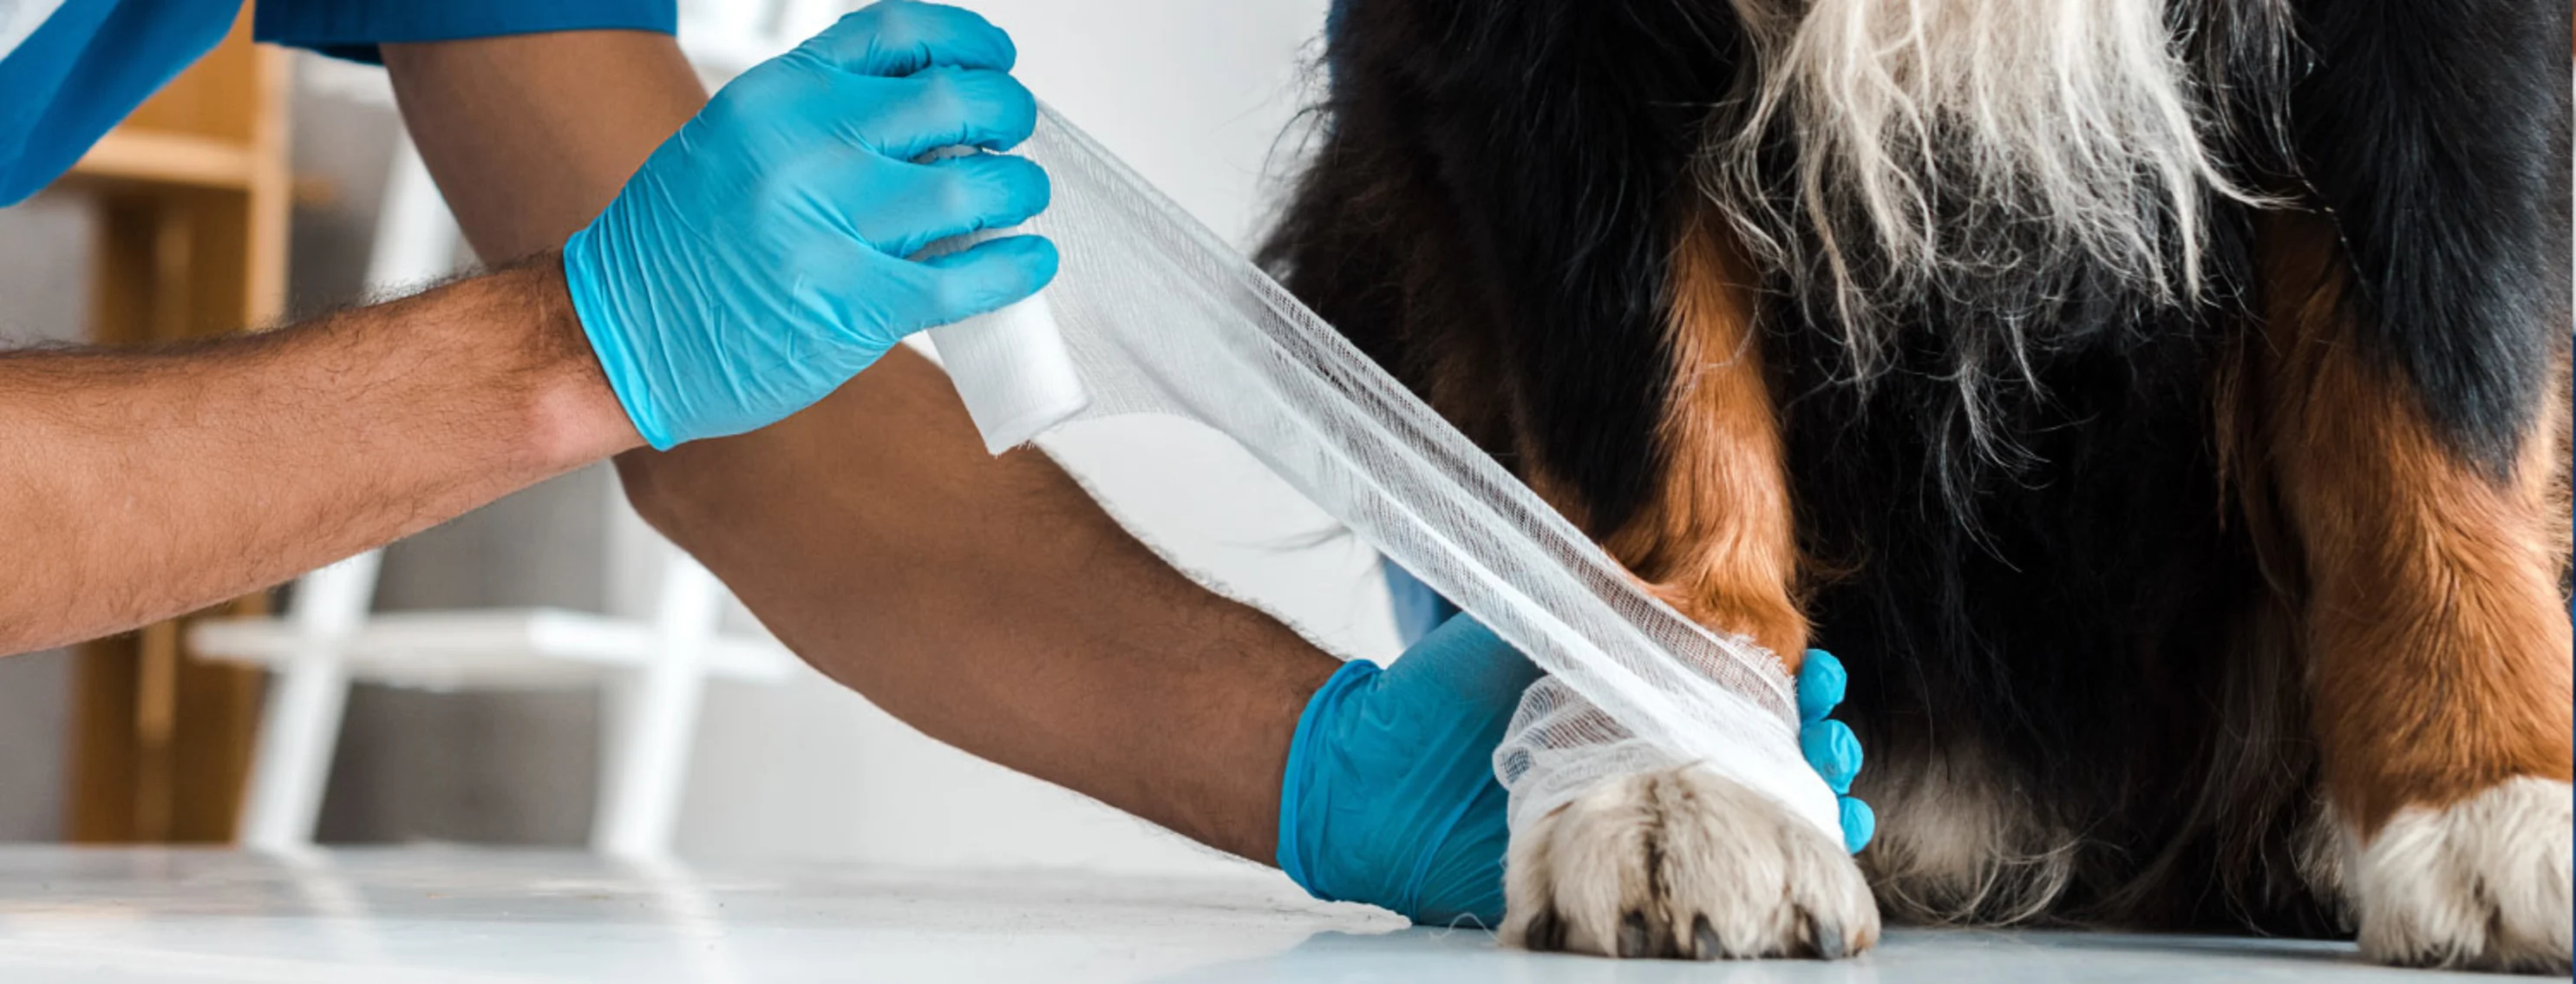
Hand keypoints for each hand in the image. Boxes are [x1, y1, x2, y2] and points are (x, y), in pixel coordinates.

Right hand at [562, 1, 1057, 448]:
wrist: (619, 338)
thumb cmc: (675, 246)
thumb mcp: (734, 140)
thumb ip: (821, 115)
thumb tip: (928, 106)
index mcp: (777, 97)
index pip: (900, 35)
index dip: (966, 42)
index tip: (992, 59)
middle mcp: (807, 150)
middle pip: (955, 101)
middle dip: (1007, 112)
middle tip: (1015, 131)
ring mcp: (833, 229)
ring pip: (977, 187)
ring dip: (1019, 188)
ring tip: (1020, 196)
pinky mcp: (857, 307)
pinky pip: (968, 277)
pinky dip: (1015, 265)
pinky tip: (1027, 260)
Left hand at [1279, 615, 1872, 924]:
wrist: (1364, 771)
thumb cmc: (1440, 692)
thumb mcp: (1521, 631)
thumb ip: (1590, 612)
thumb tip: (1671, 586)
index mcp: (1637, 694)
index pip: (1741, 689)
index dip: (1793, 684)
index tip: (1817, 674)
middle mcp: (1647, 761)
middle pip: (1765, 759)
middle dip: (1816, 748)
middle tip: (1832, 737)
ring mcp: (1635, 825)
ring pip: (1745, 826)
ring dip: (1804, 815)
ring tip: (1837, 804)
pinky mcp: (1607, 883)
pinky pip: (1687, 891)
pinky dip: (1745, 885)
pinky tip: (1788, 875)